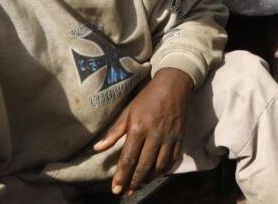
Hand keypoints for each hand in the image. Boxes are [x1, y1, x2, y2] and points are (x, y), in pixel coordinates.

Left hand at [94, 68, 193, 194]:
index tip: (116, 189)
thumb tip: (98, 148)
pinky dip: (164, 170)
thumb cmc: (147, 98)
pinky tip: (156, 174)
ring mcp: (169, 137)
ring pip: (159, 165)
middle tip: (127, 192)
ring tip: (140, 184)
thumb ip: (113, 132)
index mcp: (138, 128)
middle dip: (134, 181)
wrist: (174, 85)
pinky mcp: (180, 137)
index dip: (121, 176)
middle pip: (144, 165)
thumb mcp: (127, 112)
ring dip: (149, 178)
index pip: (128, 158)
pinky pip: (172, 159)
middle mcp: (154, 135)